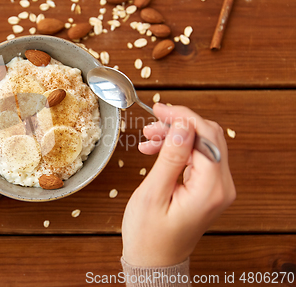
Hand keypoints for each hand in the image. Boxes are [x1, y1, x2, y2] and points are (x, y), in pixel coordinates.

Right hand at [122, 103, 235, 266]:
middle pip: (209, 137)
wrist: (154, 261)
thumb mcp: (153, 193)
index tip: (160, 109)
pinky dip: (178, 149)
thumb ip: (171, 157)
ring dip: (176, 136)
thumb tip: (182, 125)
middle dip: (180, 124)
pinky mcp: (209, 189)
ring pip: (202, 145)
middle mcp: (221, 187)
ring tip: (149, 137)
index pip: (207, 137)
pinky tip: (156, 149)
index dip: (184, 117)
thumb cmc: (149, 235)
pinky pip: (198, 158)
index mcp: (211, 189)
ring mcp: (217, 189)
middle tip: (152, 122)